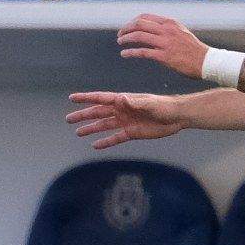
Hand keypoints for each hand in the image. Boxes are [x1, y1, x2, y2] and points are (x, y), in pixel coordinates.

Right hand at [67, 90, 187, 147]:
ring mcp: (126, 122)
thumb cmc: (164, 106)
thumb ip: (135, 102)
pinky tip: (95, 145)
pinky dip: (106, 141)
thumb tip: (121, 98)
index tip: (72, 98)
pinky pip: (115, 138)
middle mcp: (122, 111)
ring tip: (78, 133)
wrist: (176, 117)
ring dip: (91, 129)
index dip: (86, 98)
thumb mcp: (149, 104)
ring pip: (104, 126)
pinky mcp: (132, 133)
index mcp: (124, 101)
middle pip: (98, 113)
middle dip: (83, 115)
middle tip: (68, 119)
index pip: (101, 98)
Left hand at [117, 14, 210, 80]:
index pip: (145, 17)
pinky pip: (142, 52)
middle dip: (126, 28)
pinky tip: (124, 54)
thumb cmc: (195, 50)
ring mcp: (165, 43)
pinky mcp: (164, 56)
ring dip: (126, 39)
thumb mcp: (182, 33)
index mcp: (170, 23)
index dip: (133, 22)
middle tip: (120, 35)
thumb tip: (152, 30)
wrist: (207, 62)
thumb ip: (168, 29)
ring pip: (138, 36)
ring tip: (120, 42)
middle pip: (139, 24)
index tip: (128, 28)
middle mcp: (167, 30)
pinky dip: (130, 52)